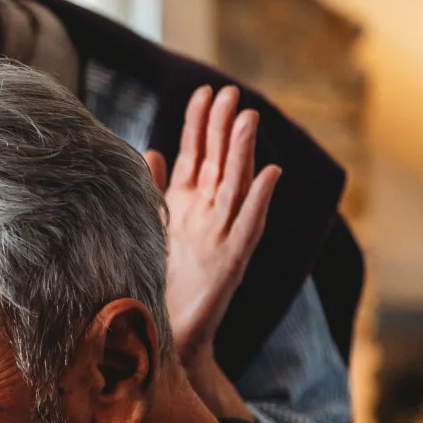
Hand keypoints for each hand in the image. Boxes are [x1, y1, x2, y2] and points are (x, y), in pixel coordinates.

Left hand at [148, 84, 279, 370]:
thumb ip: (155, 190)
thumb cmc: (161, 279)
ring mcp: (224, 236)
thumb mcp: (154, 227)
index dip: (200, 125)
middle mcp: (210, 215)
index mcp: (189, 205)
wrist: (168, 331)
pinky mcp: (233, 262)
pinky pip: (250, 226)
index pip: (197, 155)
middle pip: (220, 163)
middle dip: (223, 127)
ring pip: (238, 187)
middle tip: (230, 92)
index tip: (203, 92)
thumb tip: (150, 151)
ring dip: (244, 153)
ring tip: (249, 120)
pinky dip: (261, 200)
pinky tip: (271, 175)